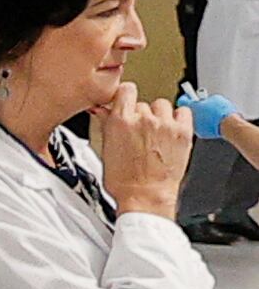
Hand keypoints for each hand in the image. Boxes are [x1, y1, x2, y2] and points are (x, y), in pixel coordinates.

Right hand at [98, 88, 194, 218]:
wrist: (146, 197)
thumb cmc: (124, 182)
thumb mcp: (105, 151)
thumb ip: (107, 126)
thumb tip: (104, 111)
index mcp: (120, 122)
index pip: (126, 90)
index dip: (126, 96)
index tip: (126, 101)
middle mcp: (143, 120)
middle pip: (143, 103)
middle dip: (141, 115)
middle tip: (140, 133)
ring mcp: (165, 125)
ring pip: (162, 105)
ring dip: (159, 116)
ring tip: (156, 133)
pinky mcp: (183, 131)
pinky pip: (183, 112)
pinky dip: (179, 117)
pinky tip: (171, 129)